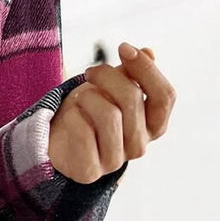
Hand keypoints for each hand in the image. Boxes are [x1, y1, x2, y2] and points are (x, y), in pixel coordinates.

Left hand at [47, 42, 174, 183]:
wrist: (54, 142)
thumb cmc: (87, 112)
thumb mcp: (110, 88)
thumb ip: (130, 74)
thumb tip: (149, 52)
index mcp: (153, 126)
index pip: (165, 96)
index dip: (146, 69)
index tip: (123, 48)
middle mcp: (139, 146)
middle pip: (133, 100)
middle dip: (109, 76)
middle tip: (90, 71)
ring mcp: (115, 161)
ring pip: (109, 115)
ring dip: (89, 96)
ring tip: (80, 97)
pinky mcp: (90, 172)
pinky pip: (84, 132)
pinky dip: (73, 114)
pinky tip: (70, 114)